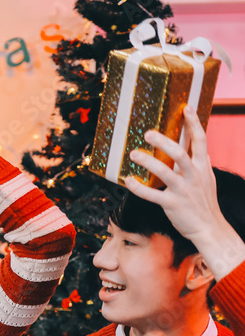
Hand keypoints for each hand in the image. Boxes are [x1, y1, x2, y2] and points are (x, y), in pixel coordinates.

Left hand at [126, 106, 244, 279]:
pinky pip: (152, 194)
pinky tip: (127, 180)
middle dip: (163, 141)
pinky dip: (138, 187)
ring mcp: (183, 190)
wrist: (209, 227)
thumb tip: (192, 149)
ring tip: (133, 153)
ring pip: (164, 171)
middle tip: (148, 133)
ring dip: (147, 161)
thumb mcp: (206, 179)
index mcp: (203, 167)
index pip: (200, 140)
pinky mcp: (172, 204)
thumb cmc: (203, 202)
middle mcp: (194, 176)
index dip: (194, 123)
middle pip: (179, 152)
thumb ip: (198, 164)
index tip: (186, 108)